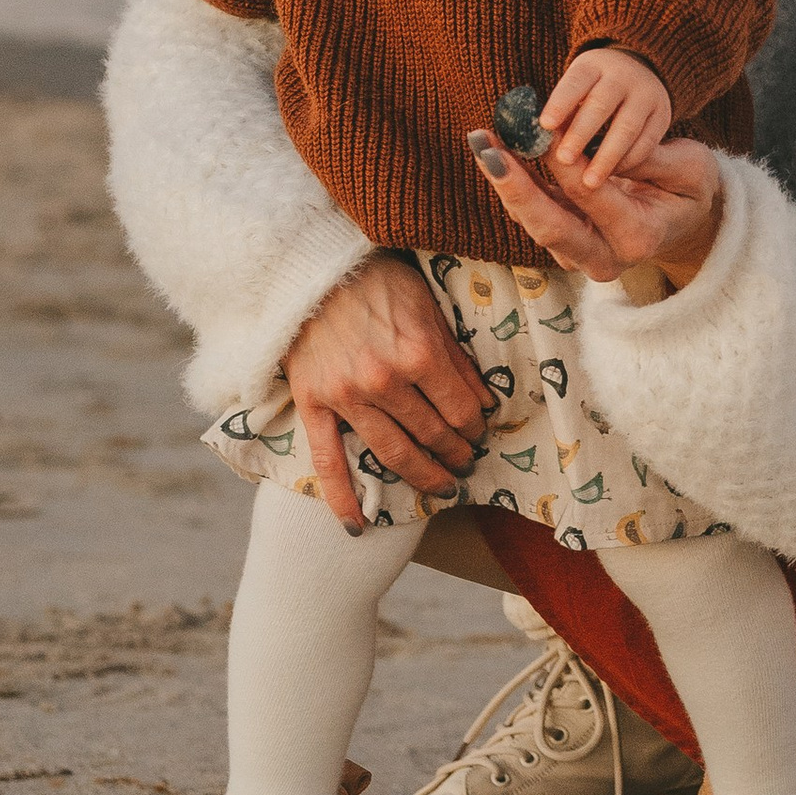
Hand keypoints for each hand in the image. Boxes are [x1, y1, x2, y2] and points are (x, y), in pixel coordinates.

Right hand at [282, 251, 491, 525]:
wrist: (311, 269)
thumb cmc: (376, 280)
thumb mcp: (428, 306)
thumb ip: (455, 355)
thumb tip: (484, 399)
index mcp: (419, 353)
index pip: (460, 409)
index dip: (475, 427)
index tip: (480, 433)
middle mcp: (385, 381)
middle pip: (432, 435)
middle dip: (455, 454)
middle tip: (466, 463)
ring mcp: (347, 397)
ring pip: (392, 453)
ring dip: (422, 476)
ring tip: (442, 488)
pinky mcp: (314, 404)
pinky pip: (328, 460)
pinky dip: (343, 497)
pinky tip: (358, 525)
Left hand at [468, 127, 724, 290]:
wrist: (686, 226)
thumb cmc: (690, 191)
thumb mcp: (691, 168)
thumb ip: (651, 158)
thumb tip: (603, 144)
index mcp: (638, 238)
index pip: (591, 196)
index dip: (563, 162)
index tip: (543, 127)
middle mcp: (604, 257)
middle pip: (549, 225)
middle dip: (515, 185)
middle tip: (489, 148)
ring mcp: (579, 256)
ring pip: (533, 221)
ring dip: (505, 181)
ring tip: (483, 139)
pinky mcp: (563, 244)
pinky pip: (532, 213)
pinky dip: (512, 182)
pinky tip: (494, 149)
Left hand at [539, 45, 672, 188]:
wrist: (640, 72)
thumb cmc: (592, 90)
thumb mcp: (577, 87)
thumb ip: (561, 110)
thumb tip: (533, 140)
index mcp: (593, 66)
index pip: (575, 81)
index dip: (560, 102)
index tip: (545, 125)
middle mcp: (622, 76)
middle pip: (601, 104)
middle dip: (581, 134)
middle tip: (563, 160)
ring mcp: (646, 95)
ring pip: (626, 127)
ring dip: (606, 156)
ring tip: (589, 183)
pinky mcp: (662, 116)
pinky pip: (646, 143)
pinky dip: (628, 162)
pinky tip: (612, 177)